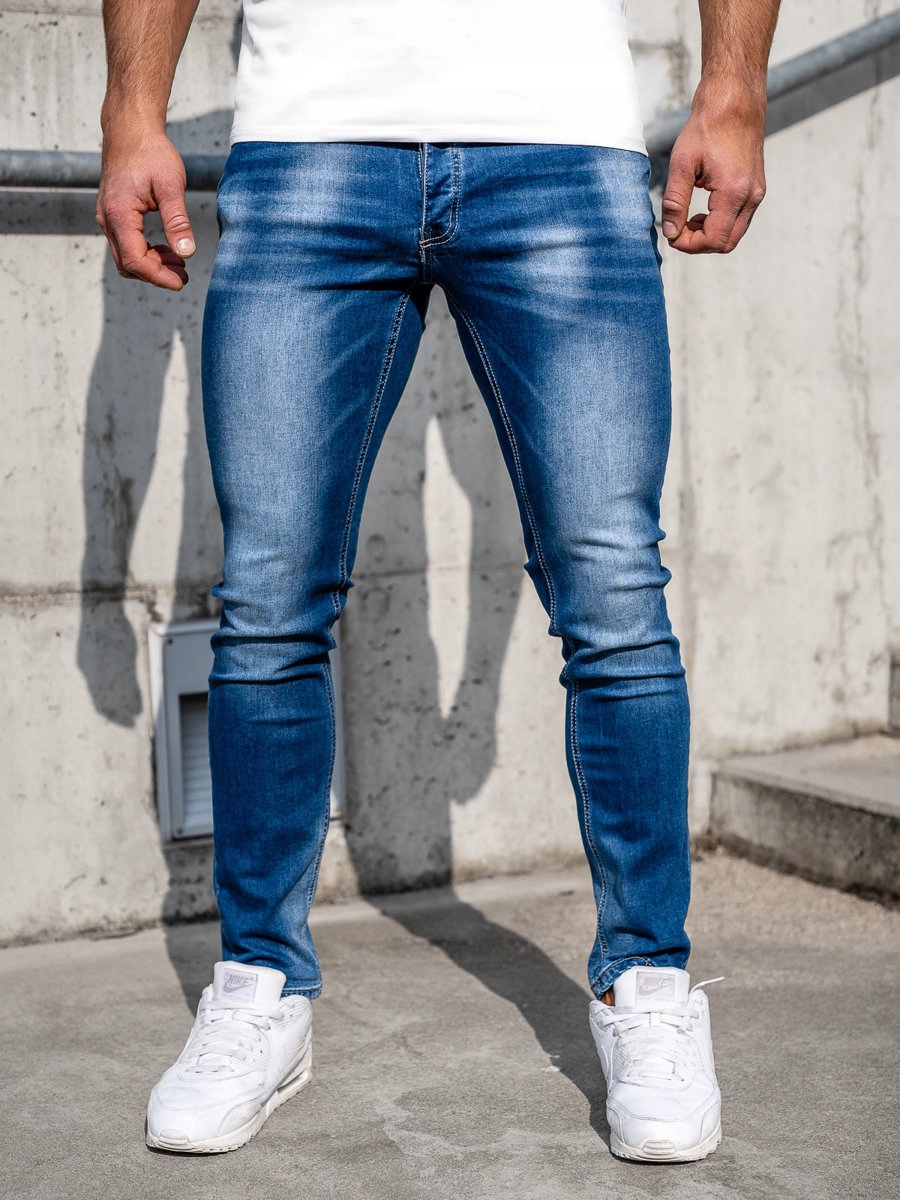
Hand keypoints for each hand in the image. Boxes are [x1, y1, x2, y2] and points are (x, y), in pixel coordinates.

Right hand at [96, 125, 194, 289]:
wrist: (130, 129)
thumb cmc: (151, 152)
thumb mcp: (171, 185)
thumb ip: (177, 221)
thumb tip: (187, 253)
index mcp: (119, 214)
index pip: (135, 261)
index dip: (159, 277)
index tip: (181, 281)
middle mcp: (107, 219)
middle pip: (127, 265)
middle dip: (156, 274)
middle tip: (183, 273)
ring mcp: (107, 217)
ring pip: (125, 257)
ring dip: (151, 264)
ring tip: (178, 261)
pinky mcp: (112, 214)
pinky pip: (125, 244)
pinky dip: (145, 252)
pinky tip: (166, 247)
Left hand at [661, 78, 766, 254]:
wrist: (734, 102)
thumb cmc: (707, 127)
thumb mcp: (682, 164)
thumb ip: (674, 201)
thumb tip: (670, 232)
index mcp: (734, 191)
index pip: (713, 240)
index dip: (689, 244)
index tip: (672, 234)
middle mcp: (751, 196)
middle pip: (726, 243)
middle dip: (699, 243)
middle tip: (679, 228)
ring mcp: (757, 193)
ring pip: (734, 234)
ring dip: (709, 234)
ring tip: (688, 218)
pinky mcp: (756, 189)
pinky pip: (739, 220)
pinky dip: (719, 223)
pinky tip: (703, 210)